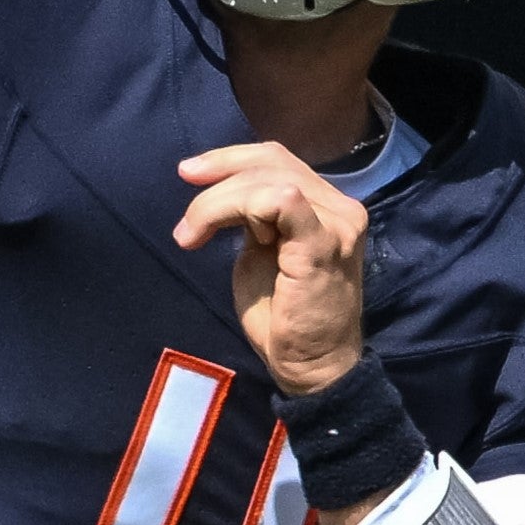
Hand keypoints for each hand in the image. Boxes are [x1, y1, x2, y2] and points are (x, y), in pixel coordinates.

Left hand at [174, 142, 366, 395]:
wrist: (312, 367)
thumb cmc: (284, 318)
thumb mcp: (263, 254)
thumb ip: (256, 218)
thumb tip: (228, 192)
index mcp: (325, 206)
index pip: (277, 159)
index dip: (229, 158)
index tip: (188, 172)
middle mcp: (339, 207)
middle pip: (272, 160)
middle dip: (218, 174)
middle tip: (185, 216)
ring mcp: (337, 222)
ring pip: (269, 178)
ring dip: (218, 201)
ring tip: (192, 235)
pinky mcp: (323, 243)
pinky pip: (278, 201)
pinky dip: (238, 208)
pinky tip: (215, 237)